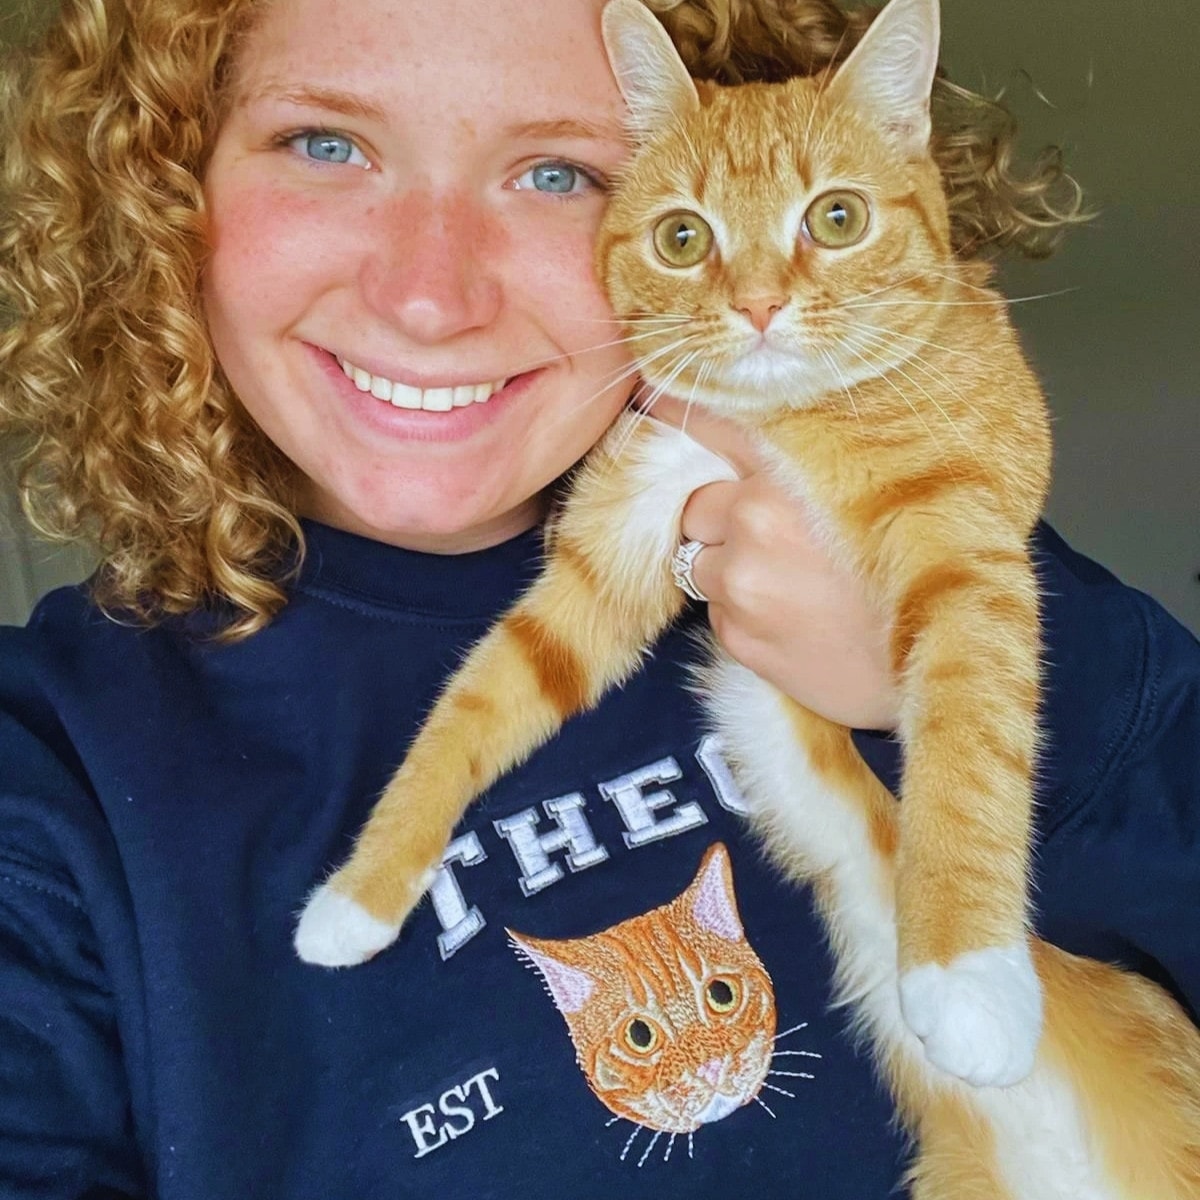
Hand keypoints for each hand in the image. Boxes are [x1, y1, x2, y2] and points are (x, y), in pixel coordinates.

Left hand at [649, 396, 899, 731]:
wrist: (939, 658)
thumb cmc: (921, 567)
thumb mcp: (882, 484)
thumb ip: (813, 456)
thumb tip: (761, 438)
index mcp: (792, 467)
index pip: (707, 419)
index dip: (674, 408)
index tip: (644, 395)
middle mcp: (756, 516)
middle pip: (700, 501)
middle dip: (725, 518)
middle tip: (780, 540)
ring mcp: (743, 579)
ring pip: (702, 559)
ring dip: (734, 570)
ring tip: (796, 587)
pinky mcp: (738, 635)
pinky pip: (718, 611)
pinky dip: (746, 614)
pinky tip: (798, 621)